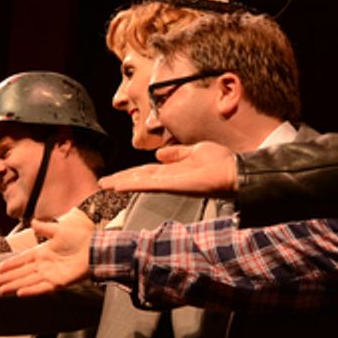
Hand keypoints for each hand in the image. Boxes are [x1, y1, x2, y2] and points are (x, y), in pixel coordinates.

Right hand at [0, 213, 92, 296]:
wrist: (95, 247)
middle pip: (22, 273)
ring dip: (14, 285)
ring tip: (2, 291)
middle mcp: (44, 265)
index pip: (22, 259)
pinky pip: (41, 288)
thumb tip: (32, 222)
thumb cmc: (80, 238)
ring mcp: (50, 274)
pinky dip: (31, 290)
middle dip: (8, 278)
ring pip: (28, 281)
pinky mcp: (58, 282)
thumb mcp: (58, 229)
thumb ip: (44, 228)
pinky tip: (20, 293)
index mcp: (43, 252)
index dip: (10, 264)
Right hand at [99, 142, 237, 197]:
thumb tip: (159, 153)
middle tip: (102, 183)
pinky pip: (150, 185)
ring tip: (106, 184)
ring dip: (122, 183)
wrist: (235, 172)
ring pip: (141, 182)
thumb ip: (177, 153)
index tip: (114, 177)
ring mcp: (170, 183)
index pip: (146, 172)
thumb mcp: (195, 151)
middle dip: (120, 180)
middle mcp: (169, 178)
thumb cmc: (221, 163)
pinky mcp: (173, 186)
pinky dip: (134, 185)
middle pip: (139, 178)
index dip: (129, 174)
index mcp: (173, 170)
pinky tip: (121, 185)